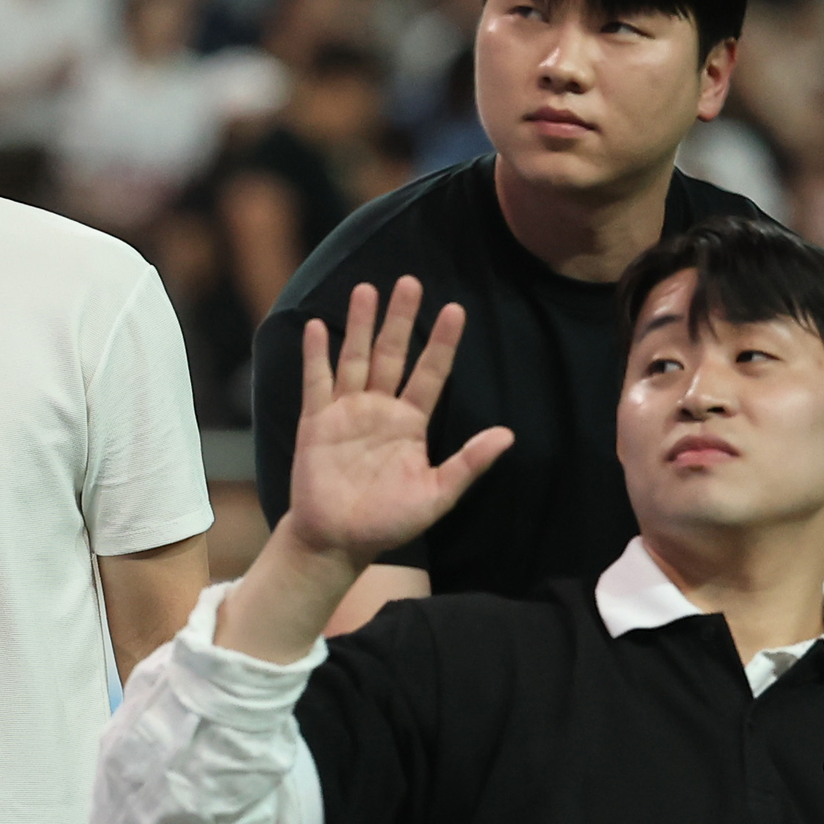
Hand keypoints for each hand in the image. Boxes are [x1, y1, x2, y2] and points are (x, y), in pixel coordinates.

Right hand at [284, 277, 514, 565]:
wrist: (338, 541)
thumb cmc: (389, 523)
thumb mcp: (437, 495)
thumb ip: (468, 464)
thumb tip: (507, 435)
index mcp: (411, 423)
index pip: (430, 373)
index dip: (442, 343)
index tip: (455, 310)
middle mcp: (380, 409)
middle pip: (393, 354)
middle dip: (401, 319)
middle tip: (410, 282)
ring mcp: (346, 412)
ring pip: (356, 358)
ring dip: (360, 325)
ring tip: (366, 290)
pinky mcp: (316, 422)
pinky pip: (316, 382)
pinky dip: (316, 355)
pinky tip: (316, 327)